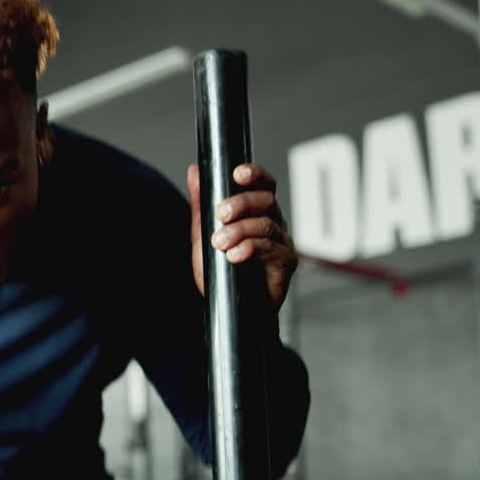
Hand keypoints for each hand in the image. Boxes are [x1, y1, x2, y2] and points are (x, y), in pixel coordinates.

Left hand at [187, 163, 297, 309]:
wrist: (228, 307)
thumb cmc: (221, 271)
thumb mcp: (204, 233)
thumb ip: (202, 204)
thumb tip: (195, 172)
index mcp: (256, 212)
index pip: (262, 185)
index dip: (254, 175)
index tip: (238, 174)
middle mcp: (273, 222)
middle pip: (266, 200)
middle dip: (242, 202)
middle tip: (222, 213)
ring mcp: (281, 242)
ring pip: (267, 224)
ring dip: (240, 230)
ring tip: (220, 242)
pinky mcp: (285, 262)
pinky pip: (272, 248)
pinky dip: (251, 248)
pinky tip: (235, 255)